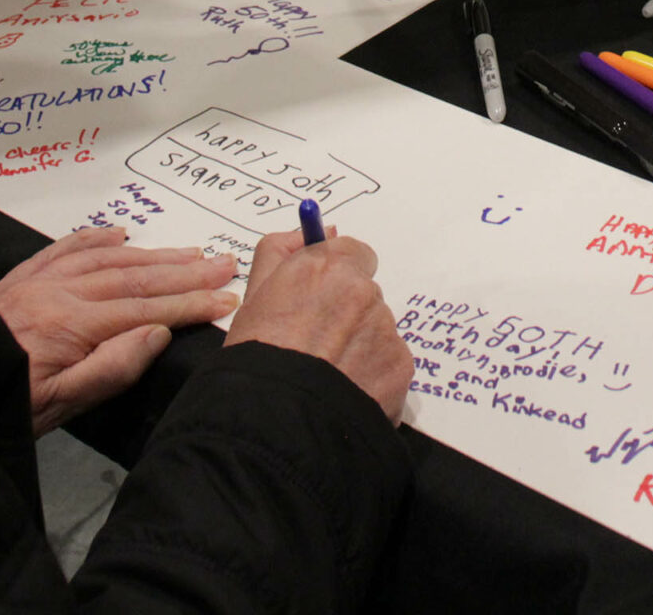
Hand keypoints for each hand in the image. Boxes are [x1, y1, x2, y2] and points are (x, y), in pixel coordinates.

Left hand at [0, 228, 238, 434]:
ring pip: (108, 260)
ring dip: (154, 255)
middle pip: (135, 278)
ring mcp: (40, 281)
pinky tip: (121, 234)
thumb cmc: (0, 402)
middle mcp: (60, 293)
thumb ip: (111, 370)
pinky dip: (97, 239)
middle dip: (185, 272)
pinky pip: (66, 249)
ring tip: (190, 252)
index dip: (190, 304)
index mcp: (72, 326)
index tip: (225, 300)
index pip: (145, 310)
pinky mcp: (21, 279)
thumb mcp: (59, 404)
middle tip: (223, 265)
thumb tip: (157, 333)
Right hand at [224, 229, 411, 422]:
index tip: (321, 295)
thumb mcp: (252, 296)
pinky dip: (372, 373)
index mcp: (324, 267)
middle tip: (316, 344)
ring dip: (359, 344)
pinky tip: (346, 390)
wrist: (279, 421)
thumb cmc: (257, 359)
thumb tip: (308, 231)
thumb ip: (279, 252)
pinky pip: (389, 361)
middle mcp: (360, 290)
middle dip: (345, 312)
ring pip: (376, 328)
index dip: (335, 275)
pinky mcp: (401, 363)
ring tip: (326, 373)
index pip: (350, 252)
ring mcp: (384, 327)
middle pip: (363, 292)